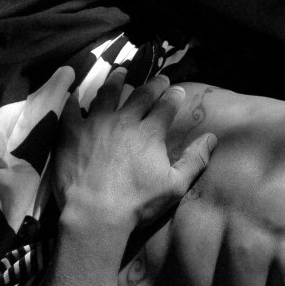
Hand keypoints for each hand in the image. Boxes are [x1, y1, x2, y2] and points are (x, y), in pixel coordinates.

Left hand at [52, 69, 216, 233]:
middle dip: (152, 84)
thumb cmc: (137, 203)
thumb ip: (194, 160)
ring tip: (119, 72)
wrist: (95, 213)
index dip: (174, 96)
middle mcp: (124, 121)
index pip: (166, 106)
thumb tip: (212, 138)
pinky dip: (75, 99)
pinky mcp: (72, 132)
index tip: (178, 90)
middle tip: (158, 79)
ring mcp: (96, 123)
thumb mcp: (174, 186)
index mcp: (150, 133)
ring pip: (107, 93)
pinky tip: (75, 94)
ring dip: (115, 80)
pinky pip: (72, 109)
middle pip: (140, 94)